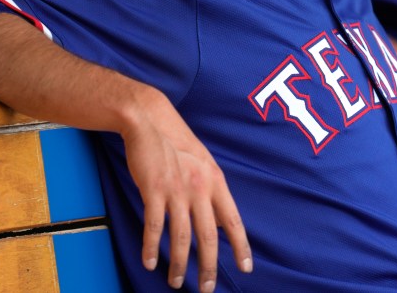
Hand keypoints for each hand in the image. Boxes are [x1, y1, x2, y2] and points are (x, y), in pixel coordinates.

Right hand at [121, 87, 252, 290]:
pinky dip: (152, 247)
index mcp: (215, 182)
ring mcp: (176, 189)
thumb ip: (212, 193)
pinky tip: (150, 262)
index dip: (240, 246)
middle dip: (208, 267)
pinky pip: (154, 226)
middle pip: (207, 236)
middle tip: (206, 289)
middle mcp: (199, 188)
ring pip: (180, 236)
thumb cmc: (177, 143)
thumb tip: (220, 225)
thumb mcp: (204, 164)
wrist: (150, 120)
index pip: (233, 221)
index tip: (246, 268)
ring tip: (176, 282)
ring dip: (178, 264)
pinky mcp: (153, 189)